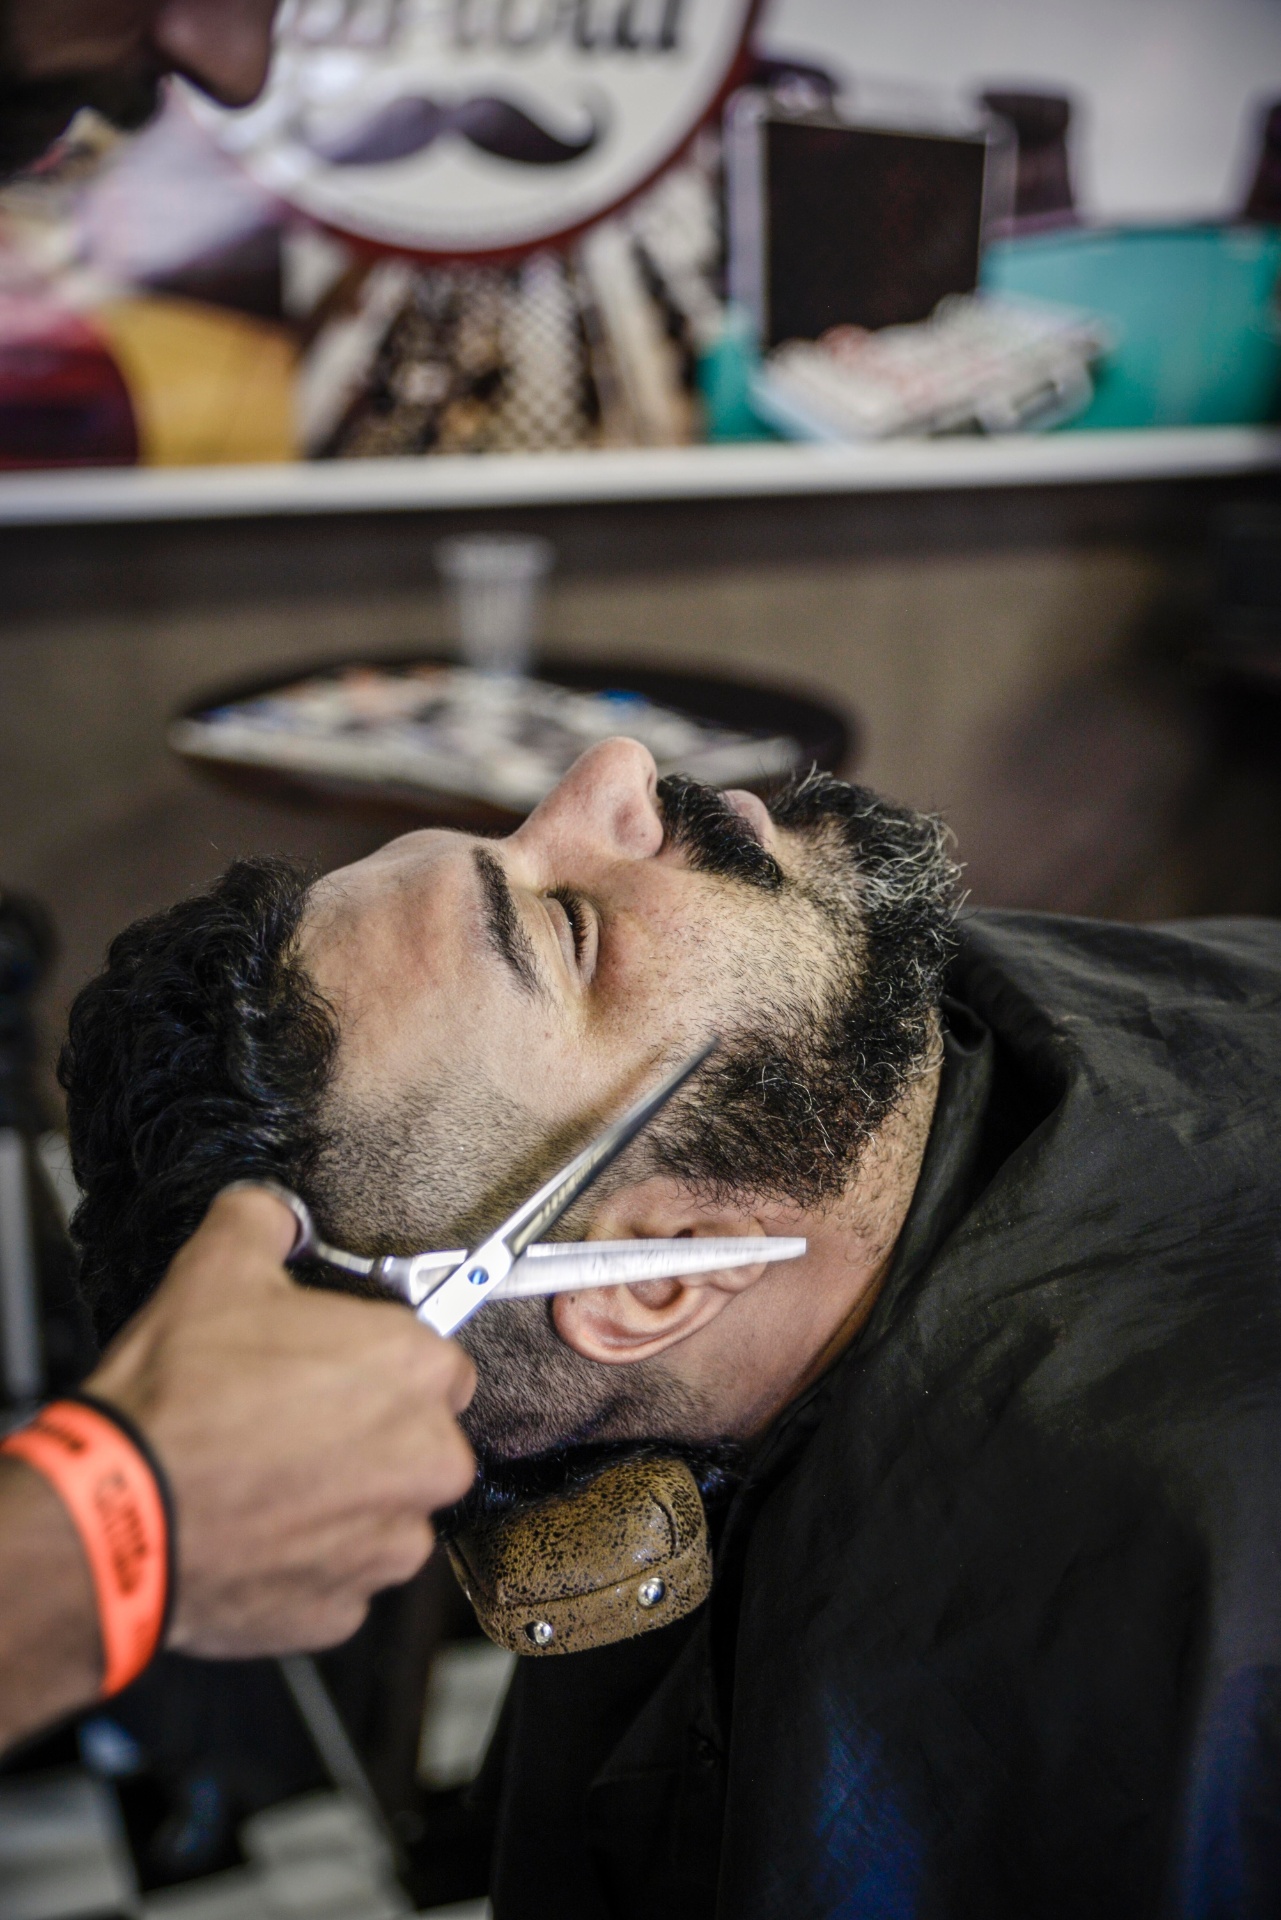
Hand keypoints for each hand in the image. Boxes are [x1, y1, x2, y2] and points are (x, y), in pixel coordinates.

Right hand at [87, 1185, 475, 1656]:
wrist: (120, 1515)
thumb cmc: (179, 1397)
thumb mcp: (217, 1268)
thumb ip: (265, 1221)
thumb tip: (274, 1212)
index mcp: (414, 1370)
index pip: (438, 1357)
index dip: (382, 1358)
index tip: (342, 1364)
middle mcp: (426, 1459)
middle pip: (426, 1439)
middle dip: (375, 1431)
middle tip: (300, 1420)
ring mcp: (389, 1543)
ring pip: (391, 1511)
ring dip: (347, 1497)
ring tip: (272, 1478)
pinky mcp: (347, 1610)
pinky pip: (344, 1573)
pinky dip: (311, 1557)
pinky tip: (257, 1527)